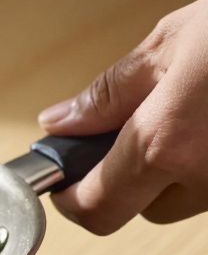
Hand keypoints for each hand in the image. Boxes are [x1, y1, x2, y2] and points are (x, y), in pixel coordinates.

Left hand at [38, 0, 207, 233]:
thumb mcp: (168, 44)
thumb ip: (109, 93)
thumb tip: (62, 121)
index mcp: (167, 143)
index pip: (98, 208)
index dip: (71, 199)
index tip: (62, 177)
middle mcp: (207, 177)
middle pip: (144, 209)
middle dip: (128, 177)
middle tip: (130, 129)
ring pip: (188, 199)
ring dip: (174, 170)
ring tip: (191, 110)